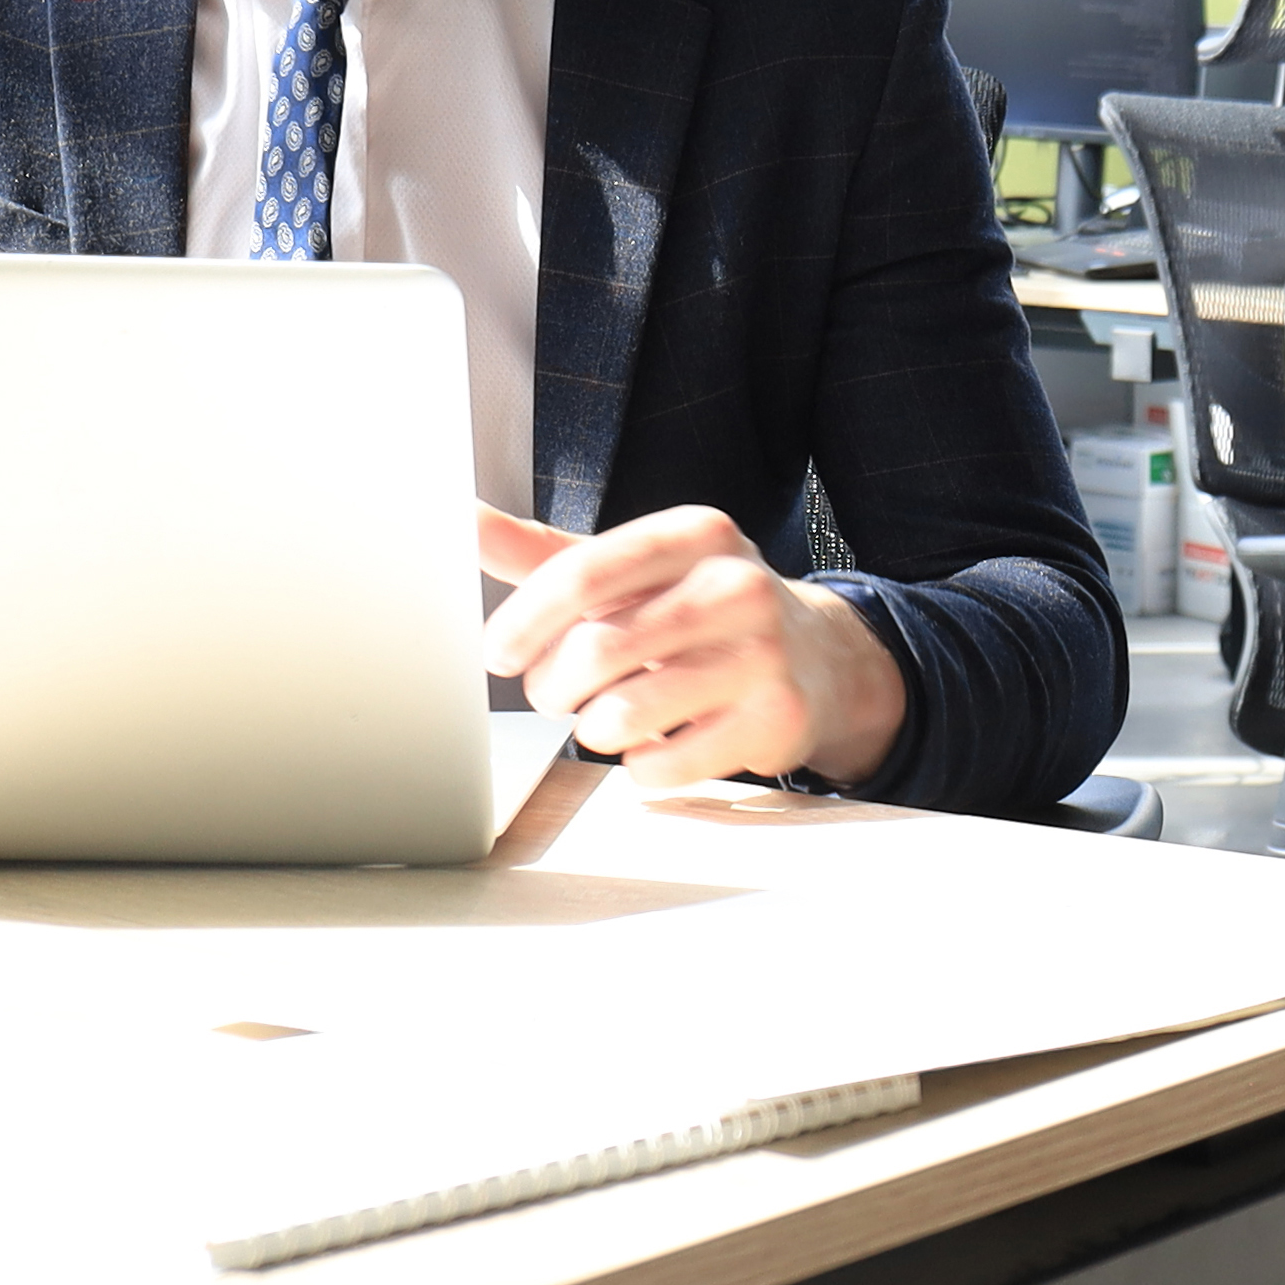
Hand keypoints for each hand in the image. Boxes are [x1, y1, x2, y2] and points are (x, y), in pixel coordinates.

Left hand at [474, 501, 906, 791]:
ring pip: (622, 715)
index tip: (499, 654)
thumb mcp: (638, 570)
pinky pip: (662, 766)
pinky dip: (640, 767)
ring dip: (593, 728)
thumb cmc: (703, 611)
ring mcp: (763, 655)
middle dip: (551, 685)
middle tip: (553, 693)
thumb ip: (548, 553)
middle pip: (595, 650)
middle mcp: (737, 586)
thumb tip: (463, 517)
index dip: (525, 621)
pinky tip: (658, 744)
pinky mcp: (776, 721)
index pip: (583, 573)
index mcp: (696, 534)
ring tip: (607, 717)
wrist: (821, 658)